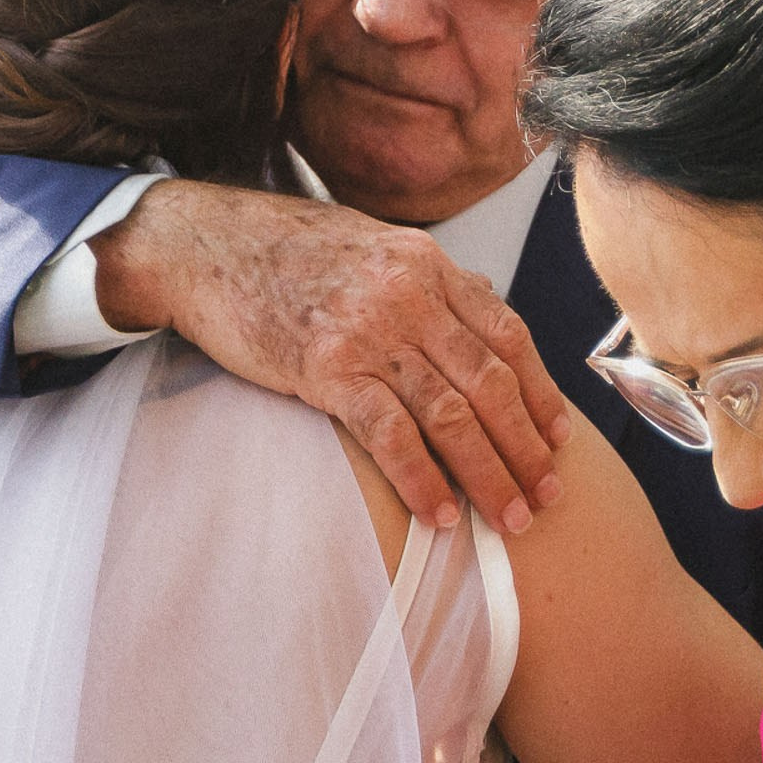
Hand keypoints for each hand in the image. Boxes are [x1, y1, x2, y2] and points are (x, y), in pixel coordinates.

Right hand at [92, 180, 571, 532]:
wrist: (203, 243)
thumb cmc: (285, 251)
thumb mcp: (371, 248)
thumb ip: (426, 284)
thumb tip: (478, 320)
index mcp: (428, 263)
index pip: (508, 334)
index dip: (540, 393)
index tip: (558, 440)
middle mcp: (409, 293)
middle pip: (490, 382)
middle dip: (527, 448)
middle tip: (548, 498)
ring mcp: (369, 330)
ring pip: (452, 413)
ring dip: (489, 474)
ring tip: (510, 519)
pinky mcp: (326, 367)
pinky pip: (391, 433)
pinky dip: (422, 480)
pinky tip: (440, 516)